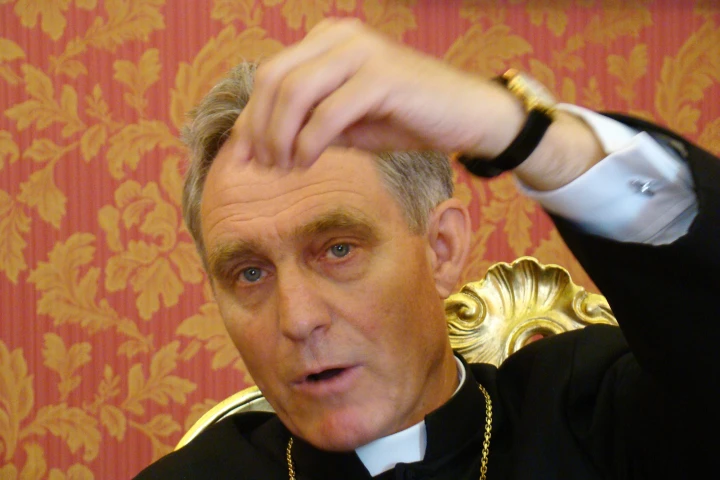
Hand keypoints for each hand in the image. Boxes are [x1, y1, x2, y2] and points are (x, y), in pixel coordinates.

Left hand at [231, 18, 525, 168]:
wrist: (467, 116)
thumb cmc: (406, 118)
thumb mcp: (347, 121)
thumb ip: (307, 123)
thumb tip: (262, 146)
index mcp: (329, 40)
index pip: (271, 75)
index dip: (250, 118)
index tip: (242, 157)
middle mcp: (340, 36)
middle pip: (274, 79)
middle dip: (259, 128)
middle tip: (263, 167)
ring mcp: (361, 52)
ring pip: (295, 92)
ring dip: (280, 136)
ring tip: (284, 168)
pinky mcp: (382, 76)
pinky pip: (328, 112)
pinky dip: (309, 141)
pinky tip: (306, 162)